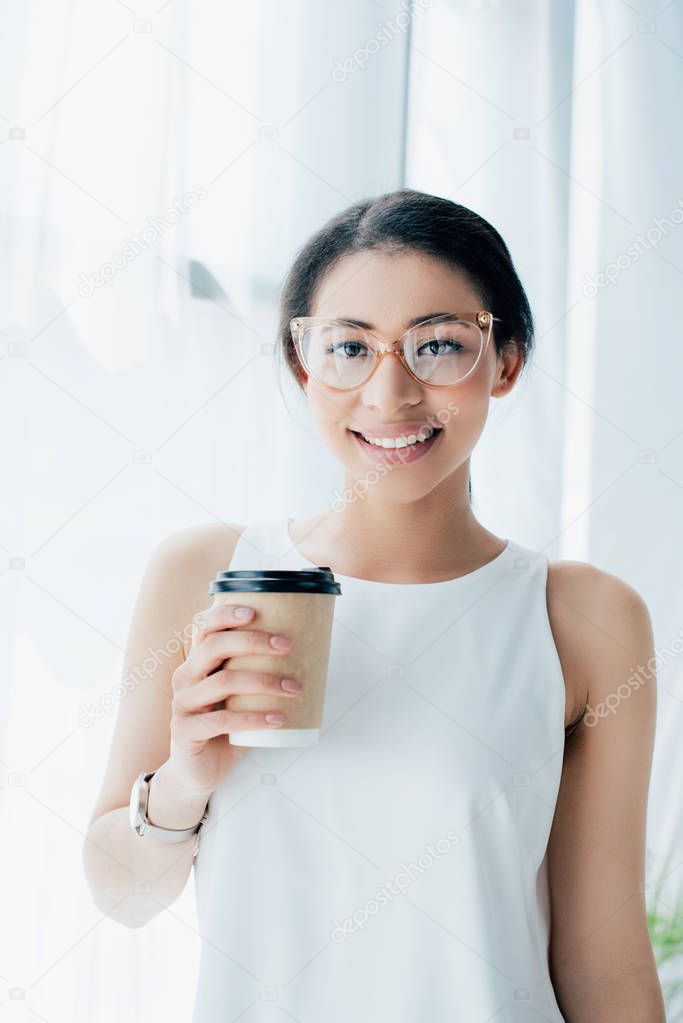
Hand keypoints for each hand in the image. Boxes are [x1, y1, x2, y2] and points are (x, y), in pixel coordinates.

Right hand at [167, 603, 301, 796]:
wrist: (198, 771)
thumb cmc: (225, 726)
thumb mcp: (239, 695)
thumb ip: (257, 674)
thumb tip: (309, 653)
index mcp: (197, 661)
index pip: (203, 627)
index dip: (225, 614)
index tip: (255, 612)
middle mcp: (185, 676)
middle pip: (214, 646)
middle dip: (253, 641)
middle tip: (287, 646)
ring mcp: (183, 704)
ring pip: (223, 681)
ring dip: (264, 681)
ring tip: (294, 688)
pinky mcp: (185, 732)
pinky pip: (221, 720)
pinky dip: (254, 718)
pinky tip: (278, 719)